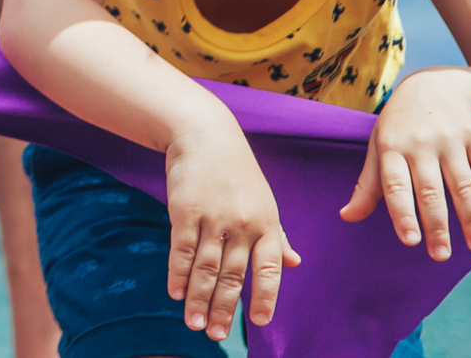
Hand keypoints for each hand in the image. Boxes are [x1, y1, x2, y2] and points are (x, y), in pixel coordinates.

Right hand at [164, 120, 299, 336]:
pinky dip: (178, 273)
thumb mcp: (264, 201)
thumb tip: (295, 264)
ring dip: (199, 298)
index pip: (269, 268)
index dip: (265, 296)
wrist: (204, 134)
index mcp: (267, 224)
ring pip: (206, 268)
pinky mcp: (184, 210)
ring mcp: (213, 217)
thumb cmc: (237, 172)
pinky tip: (175, 292)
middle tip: (216, 336)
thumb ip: (277, 236)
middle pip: (232, 275)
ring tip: (194, 324)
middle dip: (224, 308)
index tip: (259, 322)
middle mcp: (242, 224)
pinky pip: (182, 249)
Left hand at [342, 67, 470, 259]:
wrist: (433, 84)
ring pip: (463, 185)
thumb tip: (347, 216)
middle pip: (431, 191)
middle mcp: (420, 142)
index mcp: (391, 146)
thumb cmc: (399, 125)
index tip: (410, 241)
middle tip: (441, 256)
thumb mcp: (378, 147)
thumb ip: (367, 184)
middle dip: (437, 226)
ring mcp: (450, 138)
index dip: (403, 214)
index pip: (395, 186)